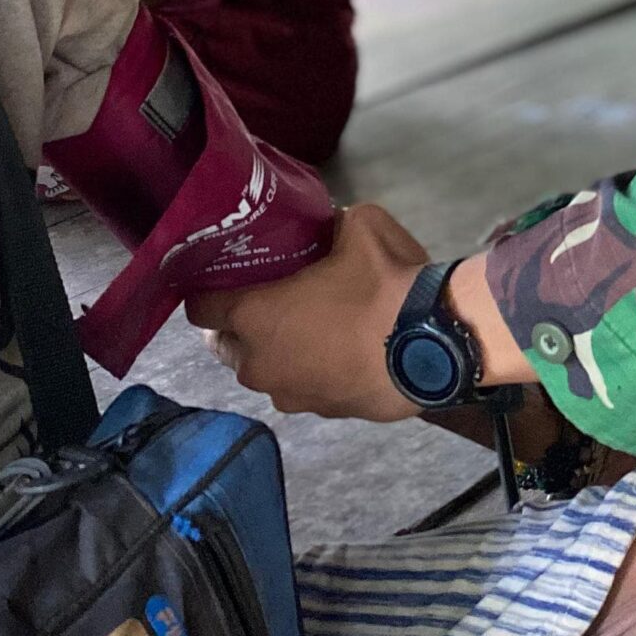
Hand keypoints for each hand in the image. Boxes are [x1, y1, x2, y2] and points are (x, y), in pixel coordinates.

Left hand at [188, 204, 427, 420]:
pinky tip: (343, 353)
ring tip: (312, 329)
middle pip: (227, 347)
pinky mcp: (325, 413)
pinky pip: (305, 389)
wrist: (435, 347)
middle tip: (269, 301)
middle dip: (239, 327)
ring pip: (267, 372)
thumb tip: (332, 223)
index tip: (224, 276)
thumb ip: (335, 222)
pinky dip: (313, 372)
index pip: (201, 308)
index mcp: (255, 317)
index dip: (207, 289)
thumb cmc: (385, 287)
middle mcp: (260, 364)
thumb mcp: (363, 227)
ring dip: (278, 353)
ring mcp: (292, 396)